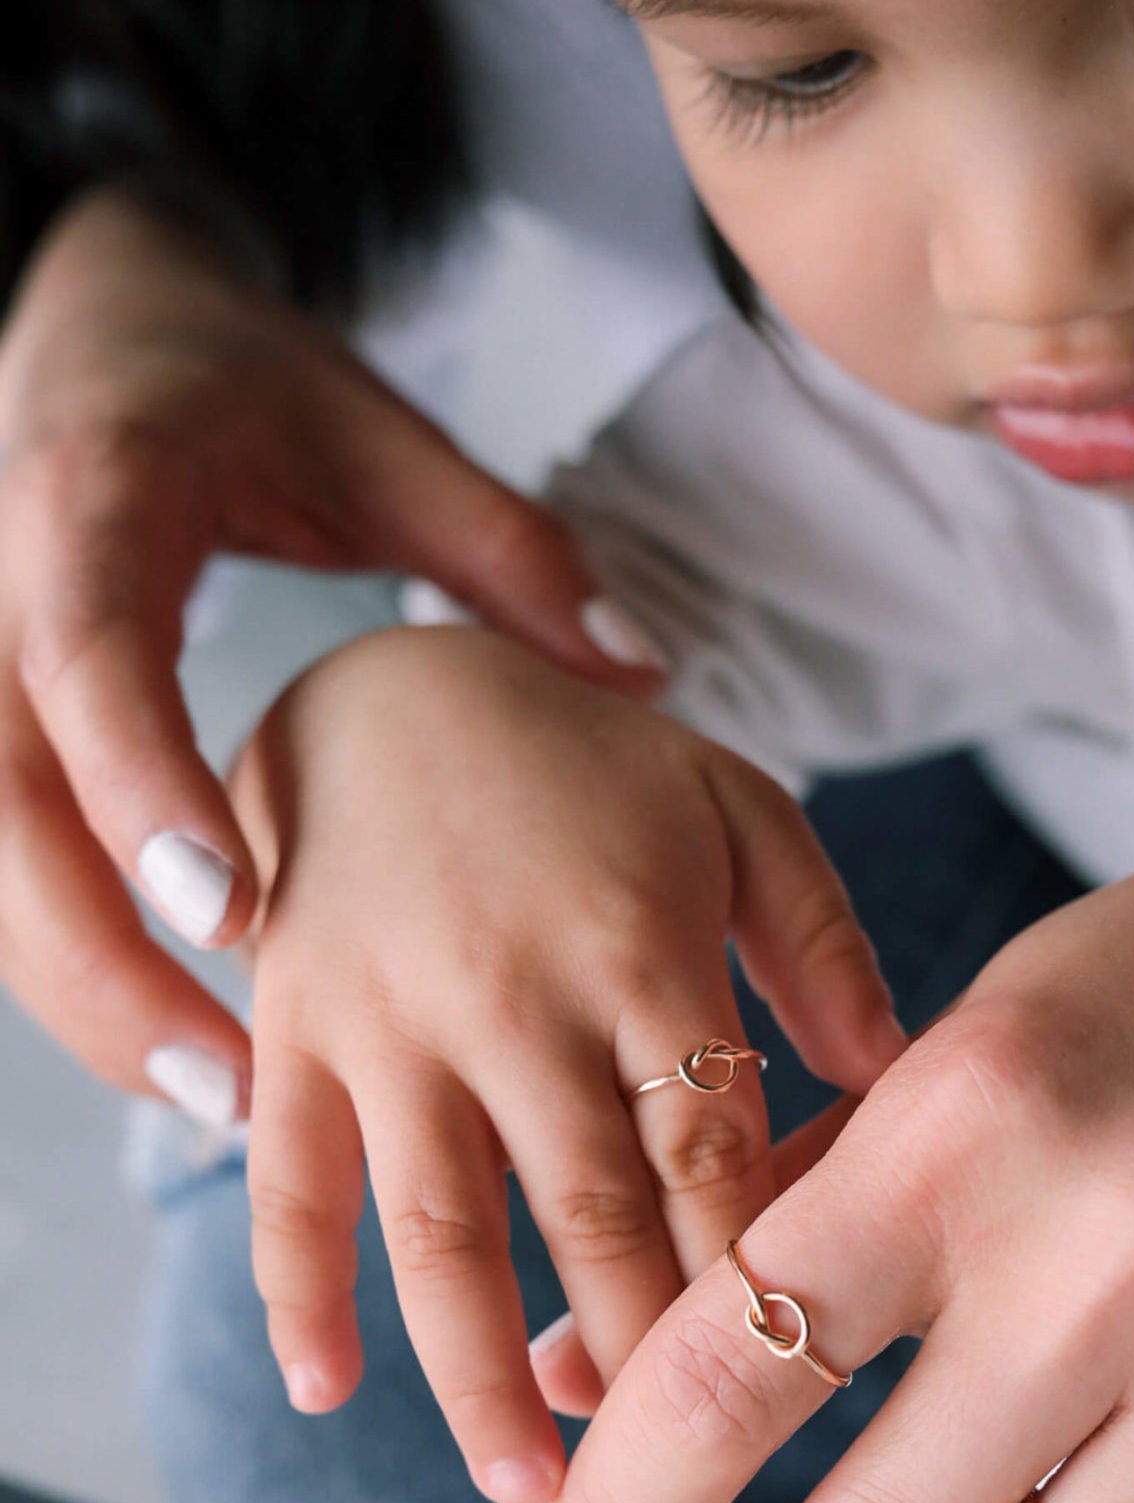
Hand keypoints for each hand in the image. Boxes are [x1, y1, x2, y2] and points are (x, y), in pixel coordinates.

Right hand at [0, 184, 666, 1122]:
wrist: (100, 340)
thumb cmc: (241, 386)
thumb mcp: (370, 438)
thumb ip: (499, 547)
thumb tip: (641, 671)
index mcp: (96, 510)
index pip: (92, 662)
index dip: (144, 792)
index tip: (233, 914)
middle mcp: (8, 605)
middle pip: (5, 819)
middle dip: (99, 966)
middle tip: (229, 1087)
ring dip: (95, 1001)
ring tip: (229, 1103)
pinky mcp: (5, 741)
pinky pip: (18, 881)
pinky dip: (94, 972)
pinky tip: (200, 1046)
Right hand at [227, 624, 907, 1502]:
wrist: (389, 691)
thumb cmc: (588, 767)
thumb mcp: (735, 809)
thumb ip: (821, 939)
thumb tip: (891, 1080)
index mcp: (641, 946)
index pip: (704, 1152)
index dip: (745, 1284)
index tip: (793, 1398)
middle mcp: (512, 995)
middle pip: (584, 1215)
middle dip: (633, 1364)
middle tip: (681, 1496)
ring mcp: (389, 1019)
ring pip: (435, 1231)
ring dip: (475, 1374)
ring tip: (529, 1492)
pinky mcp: (293, 1030)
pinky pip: (286, 1181)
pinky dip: (291, 1293)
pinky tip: (322, 1394)